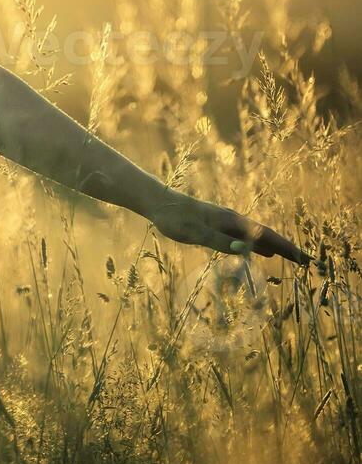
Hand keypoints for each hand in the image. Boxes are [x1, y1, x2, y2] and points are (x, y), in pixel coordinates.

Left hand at [144, 191, 308, 264]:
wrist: (158, 201)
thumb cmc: (175, 218)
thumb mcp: (195, 233)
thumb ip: (219, 242)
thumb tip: (245, 251)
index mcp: (232, 222)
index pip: (266, 236)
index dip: (286, 248)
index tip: (304, 259)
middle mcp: (233, 220)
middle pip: (266, 235)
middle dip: (286, 248)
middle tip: (306, 262)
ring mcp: (226, 222)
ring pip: (256, 236)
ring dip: (274, 247)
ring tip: (290, 258)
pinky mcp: (217, 224)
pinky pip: (245, 237)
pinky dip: (258, 245)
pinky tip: (259, 252)